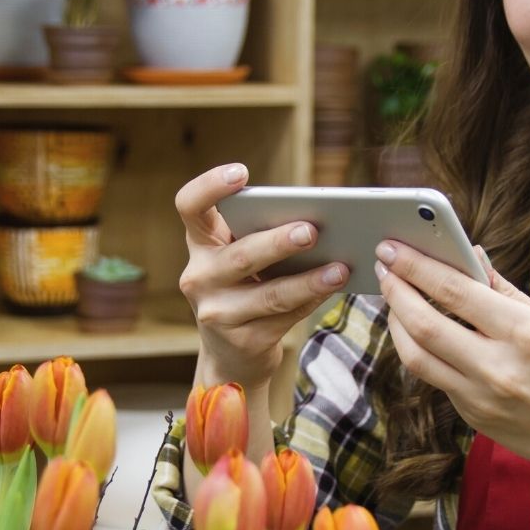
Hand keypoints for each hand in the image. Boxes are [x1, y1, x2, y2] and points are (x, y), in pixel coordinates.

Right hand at [175, 164, 349, 388]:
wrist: (231, 355)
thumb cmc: (244, 288)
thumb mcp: (241, 260)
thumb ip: (261, 236)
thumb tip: (314, 221)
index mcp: (200, 244)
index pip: (189, 206)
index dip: (209, 186)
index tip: (241, 173)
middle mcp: (199, 277)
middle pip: (240, 255)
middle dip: (278, 242)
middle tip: (311, 231)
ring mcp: (217, 313)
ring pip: (269, 294)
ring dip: (308, 280)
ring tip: (340, 268)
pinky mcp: (243, 341)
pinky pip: (284, 317)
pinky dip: (312, 300)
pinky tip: (334, 287)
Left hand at [375, 240, 529, 477]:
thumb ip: (505, 291)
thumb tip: (471, 256)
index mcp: (524, 332)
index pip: (453, 290)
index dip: (415, 266)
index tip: (393, 247)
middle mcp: (498, 366)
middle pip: (422, 324)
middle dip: (395, 291)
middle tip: (383, 267)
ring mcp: (483, 398)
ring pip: (416, 357)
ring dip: (397, 324)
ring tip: (394, 300)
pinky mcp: (476, 419)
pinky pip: (437, 380)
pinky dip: (424, 353)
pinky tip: (421, 334)